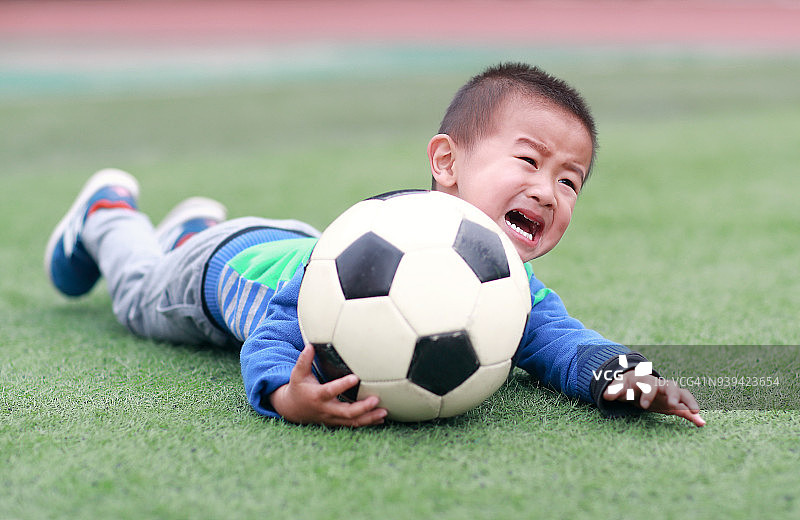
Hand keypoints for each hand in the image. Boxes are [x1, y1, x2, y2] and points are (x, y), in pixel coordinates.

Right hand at [269, 344, 387, 426]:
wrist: (292, 410)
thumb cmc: (298, 388)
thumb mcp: (298, 374)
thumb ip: (304, 360)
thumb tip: (310, 345)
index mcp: (317, 395)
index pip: (331, 391)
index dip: (342, 385)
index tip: (355, 378)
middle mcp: (326, 409)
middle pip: (346, 412)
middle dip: (362, 407)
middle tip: (376, 399)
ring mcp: (332, 417)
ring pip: (352, 421)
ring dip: (368, 418)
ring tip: (384, 412)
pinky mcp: (336, 422)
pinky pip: (353, 424)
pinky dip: (367, 422)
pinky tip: (380, 418)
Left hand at [604, 372, 705, 426]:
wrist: (635, 386)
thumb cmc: (627, 386)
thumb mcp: (619, 388)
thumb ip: (614, 391)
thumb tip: (605, 395)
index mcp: (646, 381)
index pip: (650, 384)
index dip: (648, 393)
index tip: (643, 406)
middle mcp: (660, 385)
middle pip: (671, 385)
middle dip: (674, 394)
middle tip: (673, 404)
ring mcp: (668, 394)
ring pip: (682, 395)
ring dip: (689, 403)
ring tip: (696, 414)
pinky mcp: (673, 404)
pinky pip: (685, 408)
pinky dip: (693, 415)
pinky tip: (701, 424)